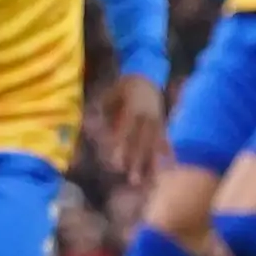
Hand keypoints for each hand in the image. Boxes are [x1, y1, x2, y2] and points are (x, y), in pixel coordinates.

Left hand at [103, 76, 166, 193]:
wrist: (147, 75)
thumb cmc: (122, 87)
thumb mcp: (108, 94)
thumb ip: (99, 110)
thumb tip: (87, 125)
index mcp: (133, 106)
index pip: (125, 129)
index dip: (120, 146)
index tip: (115, 163)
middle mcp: (147, 115)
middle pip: (141, 140)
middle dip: (137, 161)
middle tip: (132, 180)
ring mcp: (157, 120)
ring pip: (154, 143)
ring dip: (152, 162)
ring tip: (150, 180)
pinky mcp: (163, 124)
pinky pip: (165, 139)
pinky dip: (167, 152)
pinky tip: (169, 166)